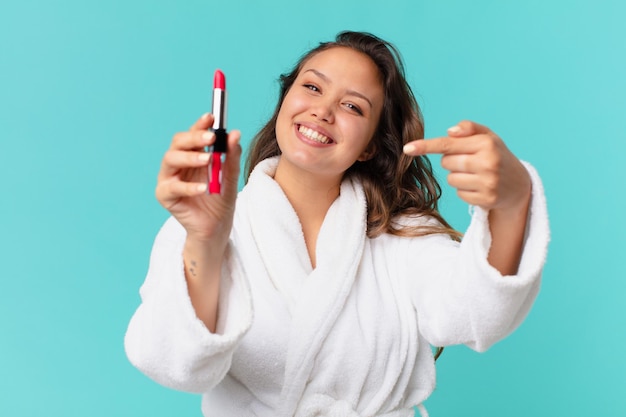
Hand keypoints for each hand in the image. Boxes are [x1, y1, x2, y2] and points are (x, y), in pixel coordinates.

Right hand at [155, 113, 241, 242]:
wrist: (217, 226)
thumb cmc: (221, 199)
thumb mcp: (230, 176)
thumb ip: (231, 156)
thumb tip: (235, 134)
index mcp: (192, 154)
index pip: (193, 134)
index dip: (200, 124)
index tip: (212, 117)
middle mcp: (177, 163)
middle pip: (178, 142)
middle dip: (194, 137)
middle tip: (211, 137)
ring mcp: (169, 178)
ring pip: (170, 159)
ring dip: (190, 157)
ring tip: (207, 159)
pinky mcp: (165, 195)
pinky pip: (173, 187)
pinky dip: (188, 187)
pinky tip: (203, 188)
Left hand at [403, 120, 530, 212]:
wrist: (519, 184)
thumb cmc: (496, 155)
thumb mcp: (488, 136)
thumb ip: (469, 128)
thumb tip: (449, 131)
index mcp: (486, 143)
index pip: (448, 144)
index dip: (426, 146)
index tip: (407, 148)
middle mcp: (488, 163)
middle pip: (446, 162)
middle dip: (452, 161)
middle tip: (470, 161)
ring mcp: (487, 183)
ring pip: (450, 179)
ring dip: (458, 176)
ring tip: (476, 174)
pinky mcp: (486, 199)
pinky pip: (459, 194)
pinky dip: (465, 190)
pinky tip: (479, 186)